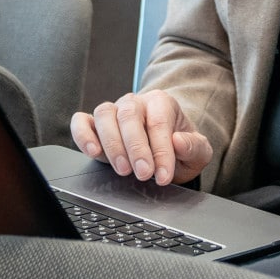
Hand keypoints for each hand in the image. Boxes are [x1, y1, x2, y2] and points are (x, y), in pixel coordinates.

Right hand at [71, 91, 213, 186]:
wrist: (166, 148)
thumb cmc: (180, 148)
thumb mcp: (198, 151)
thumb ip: (194, 146)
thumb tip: (178, 141)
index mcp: (162, 102)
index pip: (159, 122)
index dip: (161, 150)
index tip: (163, 176)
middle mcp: (135, 102)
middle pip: (129, 115)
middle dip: (136, 147)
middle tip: (144, 174)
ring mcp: (113, 111)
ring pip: (104, 115)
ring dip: (112, 144)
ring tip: (123, 169)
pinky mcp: (94, 125)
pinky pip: (81, 121)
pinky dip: (83, 135)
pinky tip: (92, 151)